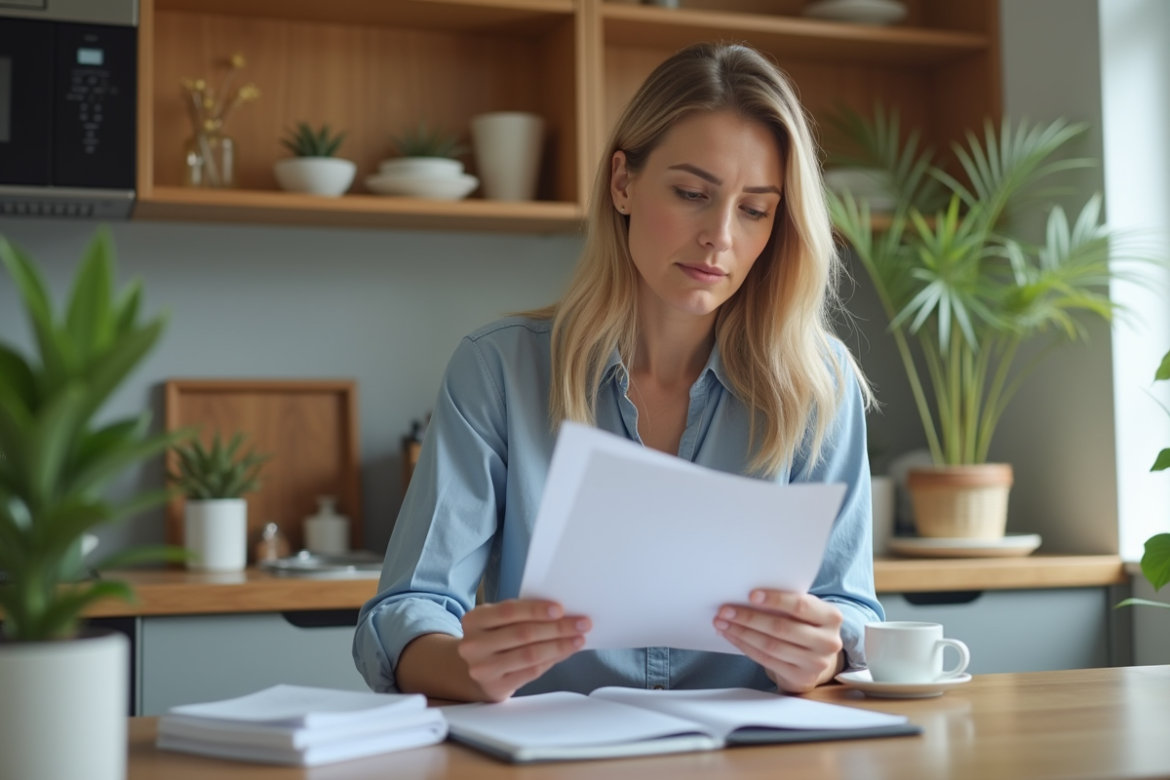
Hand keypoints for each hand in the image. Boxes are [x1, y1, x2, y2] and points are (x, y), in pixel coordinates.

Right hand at [458, 599, 590, 701]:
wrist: (474, 670)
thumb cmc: (493, 639)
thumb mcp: (496, 621)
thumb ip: (520, 615)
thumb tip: (561, 614)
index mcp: (474, 620)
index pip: (508, 611)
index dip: (536, 610)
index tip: (560, 609)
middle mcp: (474, 644)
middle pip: (523, 634)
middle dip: (557, 628)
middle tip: (581, 624)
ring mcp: (483, 668)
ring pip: (529, 654)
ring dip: (559, 646)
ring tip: (578, 639)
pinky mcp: (496, 686)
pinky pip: (531, 672)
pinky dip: (551, 660)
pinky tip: (564, 653)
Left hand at [713, 590, 843, 693]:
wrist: (815, 660)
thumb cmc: (805, 626)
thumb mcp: (805, 613)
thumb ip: (788, 605)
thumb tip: (747, 596)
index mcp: (831, 617)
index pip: (801, 605)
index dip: (776, 600)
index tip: (751, 595)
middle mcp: (828, 641)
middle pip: (782, 627)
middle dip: (749, 618)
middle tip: (725, 610)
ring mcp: (816, 662)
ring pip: (771, 645)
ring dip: (742, 633)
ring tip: (722, 623)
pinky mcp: (801, 677)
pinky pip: (766, 659)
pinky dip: (745, 646)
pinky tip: (732, 636)